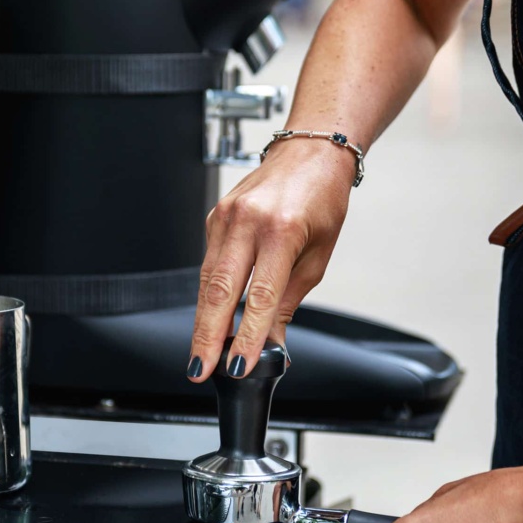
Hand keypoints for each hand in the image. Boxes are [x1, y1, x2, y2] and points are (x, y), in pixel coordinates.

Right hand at [187, 138, 354, 380]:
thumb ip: (287, 301)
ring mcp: (226, 216)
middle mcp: (248, 220)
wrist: (310, 152)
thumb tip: (270, 343)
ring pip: (206, 279)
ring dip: (203, 321)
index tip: (238, 366)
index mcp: (282, 230)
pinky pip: (208, 263)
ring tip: (201, 355)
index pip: (259, 295)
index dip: (246, 335)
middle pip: (218, 289)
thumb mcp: (317, 256)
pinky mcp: (215, 216)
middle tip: (200, 370)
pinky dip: (209, 294)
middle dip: (207, 336)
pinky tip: (209, 319)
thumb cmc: (322, 200)